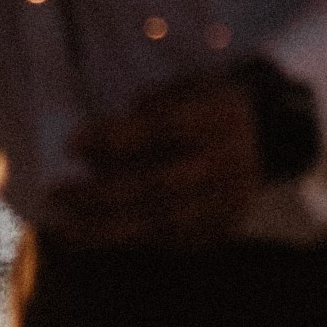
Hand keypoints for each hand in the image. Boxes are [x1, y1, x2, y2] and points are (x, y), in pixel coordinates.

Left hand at [48, 72, 266, 248]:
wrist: (270, 131)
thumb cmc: (209, 102)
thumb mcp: (186, 85)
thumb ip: (147, 109)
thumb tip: (98, 148)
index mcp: (216, 114)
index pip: (161, 128)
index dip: (116, 138)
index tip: (70, 144)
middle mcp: (224, 161)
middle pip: (158, 183)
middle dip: (102, 193)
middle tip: (56, 193)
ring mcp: (226, 201)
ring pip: (162, 223)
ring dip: (109, 229)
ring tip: (67, 231)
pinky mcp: (223, 228)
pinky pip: (173, 241)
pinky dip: (135, 239)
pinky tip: (100, 236)